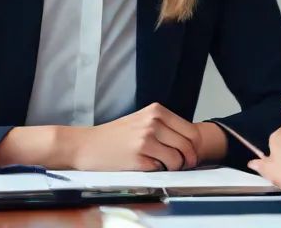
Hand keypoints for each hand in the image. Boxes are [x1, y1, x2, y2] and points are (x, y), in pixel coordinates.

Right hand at [63, 102, 201, 170]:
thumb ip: (164, 126)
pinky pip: (161, 169)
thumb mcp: (141, 120)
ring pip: (177, 159)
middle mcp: (153, 122)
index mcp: (156, 111)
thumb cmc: (113, 136)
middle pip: (188, 145)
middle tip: (183, 165)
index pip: (190, 130)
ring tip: (163, 165)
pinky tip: (147, 166)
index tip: (191, 154)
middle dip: (188, 159)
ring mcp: (146, 140)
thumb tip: (190, 143)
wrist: (86, 145)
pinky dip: (158, 171)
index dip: (194, 146)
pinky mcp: (139, 157)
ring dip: (174, 167)